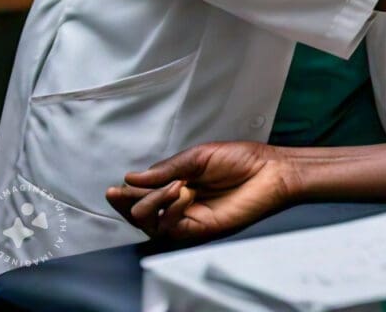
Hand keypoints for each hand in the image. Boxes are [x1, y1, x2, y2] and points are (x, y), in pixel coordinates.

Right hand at [105, 141, 294, 241]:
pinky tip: (184, 195)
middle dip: (132, 201)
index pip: (142, 193)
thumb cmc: (241, 159)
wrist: (270, 171)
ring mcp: (188, 217)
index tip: (115, 188)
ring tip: (175, 186)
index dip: (127, 193)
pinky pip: (173, 229)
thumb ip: (166, 170)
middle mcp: (179, 202)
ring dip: (153, 204)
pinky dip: (172, 212)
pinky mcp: (200, 230)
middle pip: (139, 213)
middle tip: (134, 190)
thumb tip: (132, 178)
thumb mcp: (199, 156)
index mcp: (177, 182)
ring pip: (151, 224)